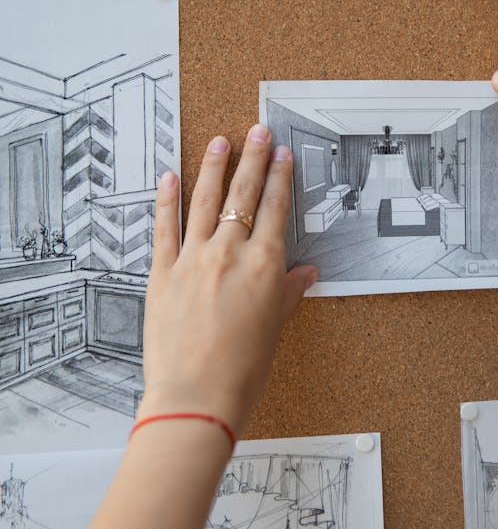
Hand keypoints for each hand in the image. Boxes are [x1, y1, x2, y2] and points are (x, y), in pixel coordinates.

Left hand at [138, 126, 316, 437]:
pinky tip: (170, 177)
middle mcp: (230, 254)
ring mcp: (193, 259)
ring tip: (219, 142)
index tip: (283, 154)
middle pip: (243, 195)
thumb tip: (305, 274)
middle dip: (253, 158)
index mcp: (265, 267)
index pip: (276, 209)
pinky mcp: (162, 272)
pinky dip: (167, 199)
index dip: (281, 177)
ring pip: (204, 201)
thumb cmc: (241, 372)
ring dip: (214, 167)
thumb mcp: (275, 329)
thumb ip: (288, 293)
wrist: (195, 398)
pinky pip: (165, 227)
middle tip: (258, 131)